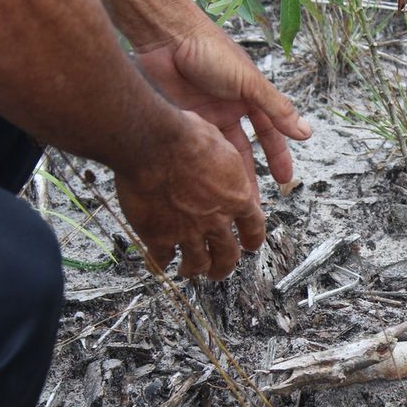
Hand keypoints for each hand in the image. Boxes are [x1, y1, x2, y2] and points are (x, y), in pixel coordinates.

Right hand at [115, 109, 264, 278]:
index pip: (253, 227)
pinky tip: (157, 265)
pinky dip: (160, 264)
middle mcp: (217, 220)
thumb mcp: (220, 145)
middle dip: (225, 266)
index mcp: (237, 197)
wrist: (153, 142)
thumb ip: (225, 166)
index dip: (252, 239)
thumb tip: (224, 165)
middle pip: (228, 255)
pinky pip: (162, 259)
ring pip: (198, 264)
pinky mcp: (160, 236)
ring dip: (195, 270)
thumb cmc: (185, 134)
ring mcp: (189, 232)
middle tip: (219, 270)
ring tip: (189, 272)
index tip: (250, 246)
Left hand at [135, 21, 311, 200]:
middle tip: (254, 204)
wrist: (165, 37)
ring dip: (226, 176)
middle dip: (249, 175)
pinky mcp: (184, 120)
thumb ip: (277, 109)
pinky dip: (204, 165)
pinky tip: (208, 184)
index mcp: (249, 97)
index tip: (285, 179)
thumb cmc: (209, 50)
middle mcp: (228, 108)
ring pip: (220, 154)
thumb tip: (306, 132)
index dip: (278, 155)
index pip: (269, 132)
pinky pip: (198, 148)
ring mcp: (205, 116)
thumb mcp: (250, 83)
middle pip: (244, 149)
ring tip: (231, 202)